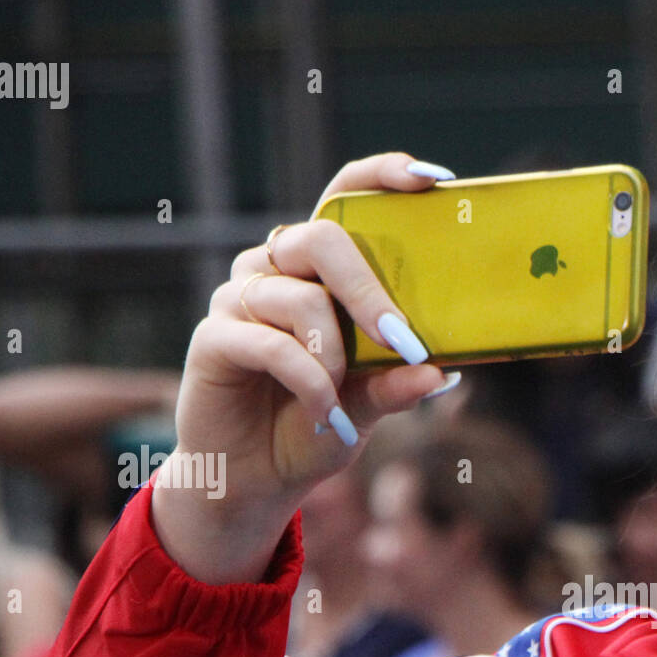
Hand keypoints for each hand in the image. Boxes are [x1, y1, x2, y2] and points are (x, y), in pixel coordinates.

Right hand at [174, 151, 451, 512]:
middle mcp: (275, 271)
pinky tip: (326, 417)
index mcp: (318, 272)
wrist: (257, 480)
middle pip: (323, 239)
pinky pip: (272, 345)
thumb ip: (397, 384)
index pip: (343, 199)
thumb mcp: (368, 407)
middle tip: (404, 342)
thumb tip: (441, 371)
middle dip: (370, 292)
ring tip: (345, 403)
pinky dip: (310, 383)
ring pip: (301, 298)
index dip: (381, 176)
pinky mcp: (215, 337)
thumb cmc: (316, 429)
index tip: (431, 180)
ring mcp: (240, 300)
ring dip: (337, 356)